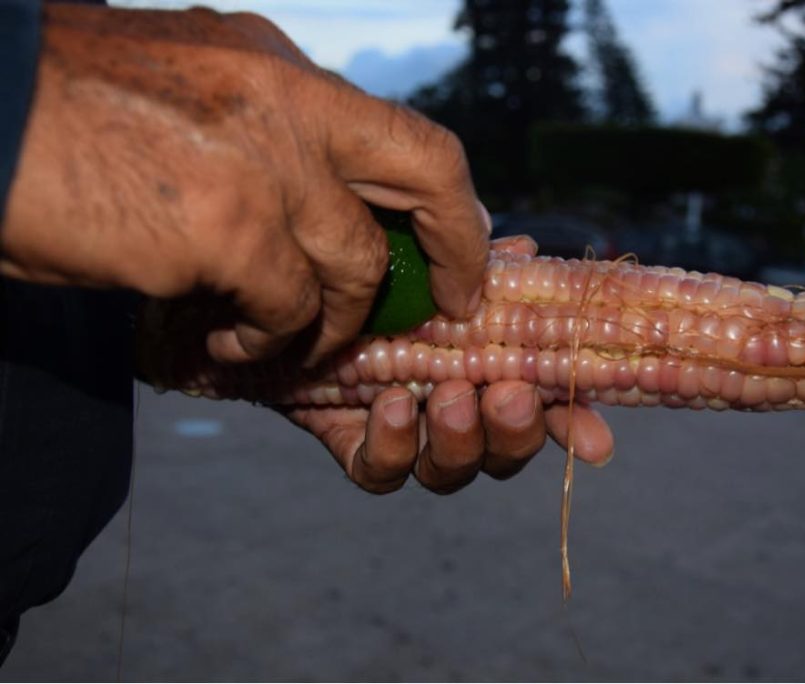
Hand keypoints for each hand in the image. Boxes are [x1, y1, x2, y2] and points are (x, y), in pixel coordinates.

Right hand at [1, 5, 487, 365]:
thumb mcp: (183, 92)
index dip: (448, 200)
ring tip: (275, 339)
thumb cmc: (54, 110)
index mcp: (278, 68)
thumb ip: (260, 135)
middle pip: (428, 174)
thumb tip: (311, 194)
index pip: (404, 133)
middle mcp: (287, 102)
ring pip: (354, 266)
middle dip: (457, 248)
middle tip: (452, 304)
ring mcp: (262, 162)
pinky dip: (265, 341)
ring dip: (329, 320)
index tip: (459, 247)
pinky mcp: (224, 228)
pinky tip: (224, 342)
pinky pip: (286, 309)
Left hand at [284, 236, 615, 494]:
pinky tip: (396, 405)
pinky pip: (381, 471)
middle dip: (514, 433)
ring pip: (448, 471)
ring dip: (461, 440)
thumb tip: (525, 252)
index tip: (595, 442)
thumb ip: (478, 262)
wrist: (291, 291)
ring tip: (450, 395)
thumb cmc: (372, 271)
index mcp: (485, 369)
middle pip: (501, 453)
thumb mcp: (431, 257)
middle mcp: (451, 412)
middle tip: (506, 393)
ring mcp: (406, 435)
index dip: (572, 429)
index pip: (543, 409)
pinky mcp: (354, 443)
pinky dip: (395, 446)